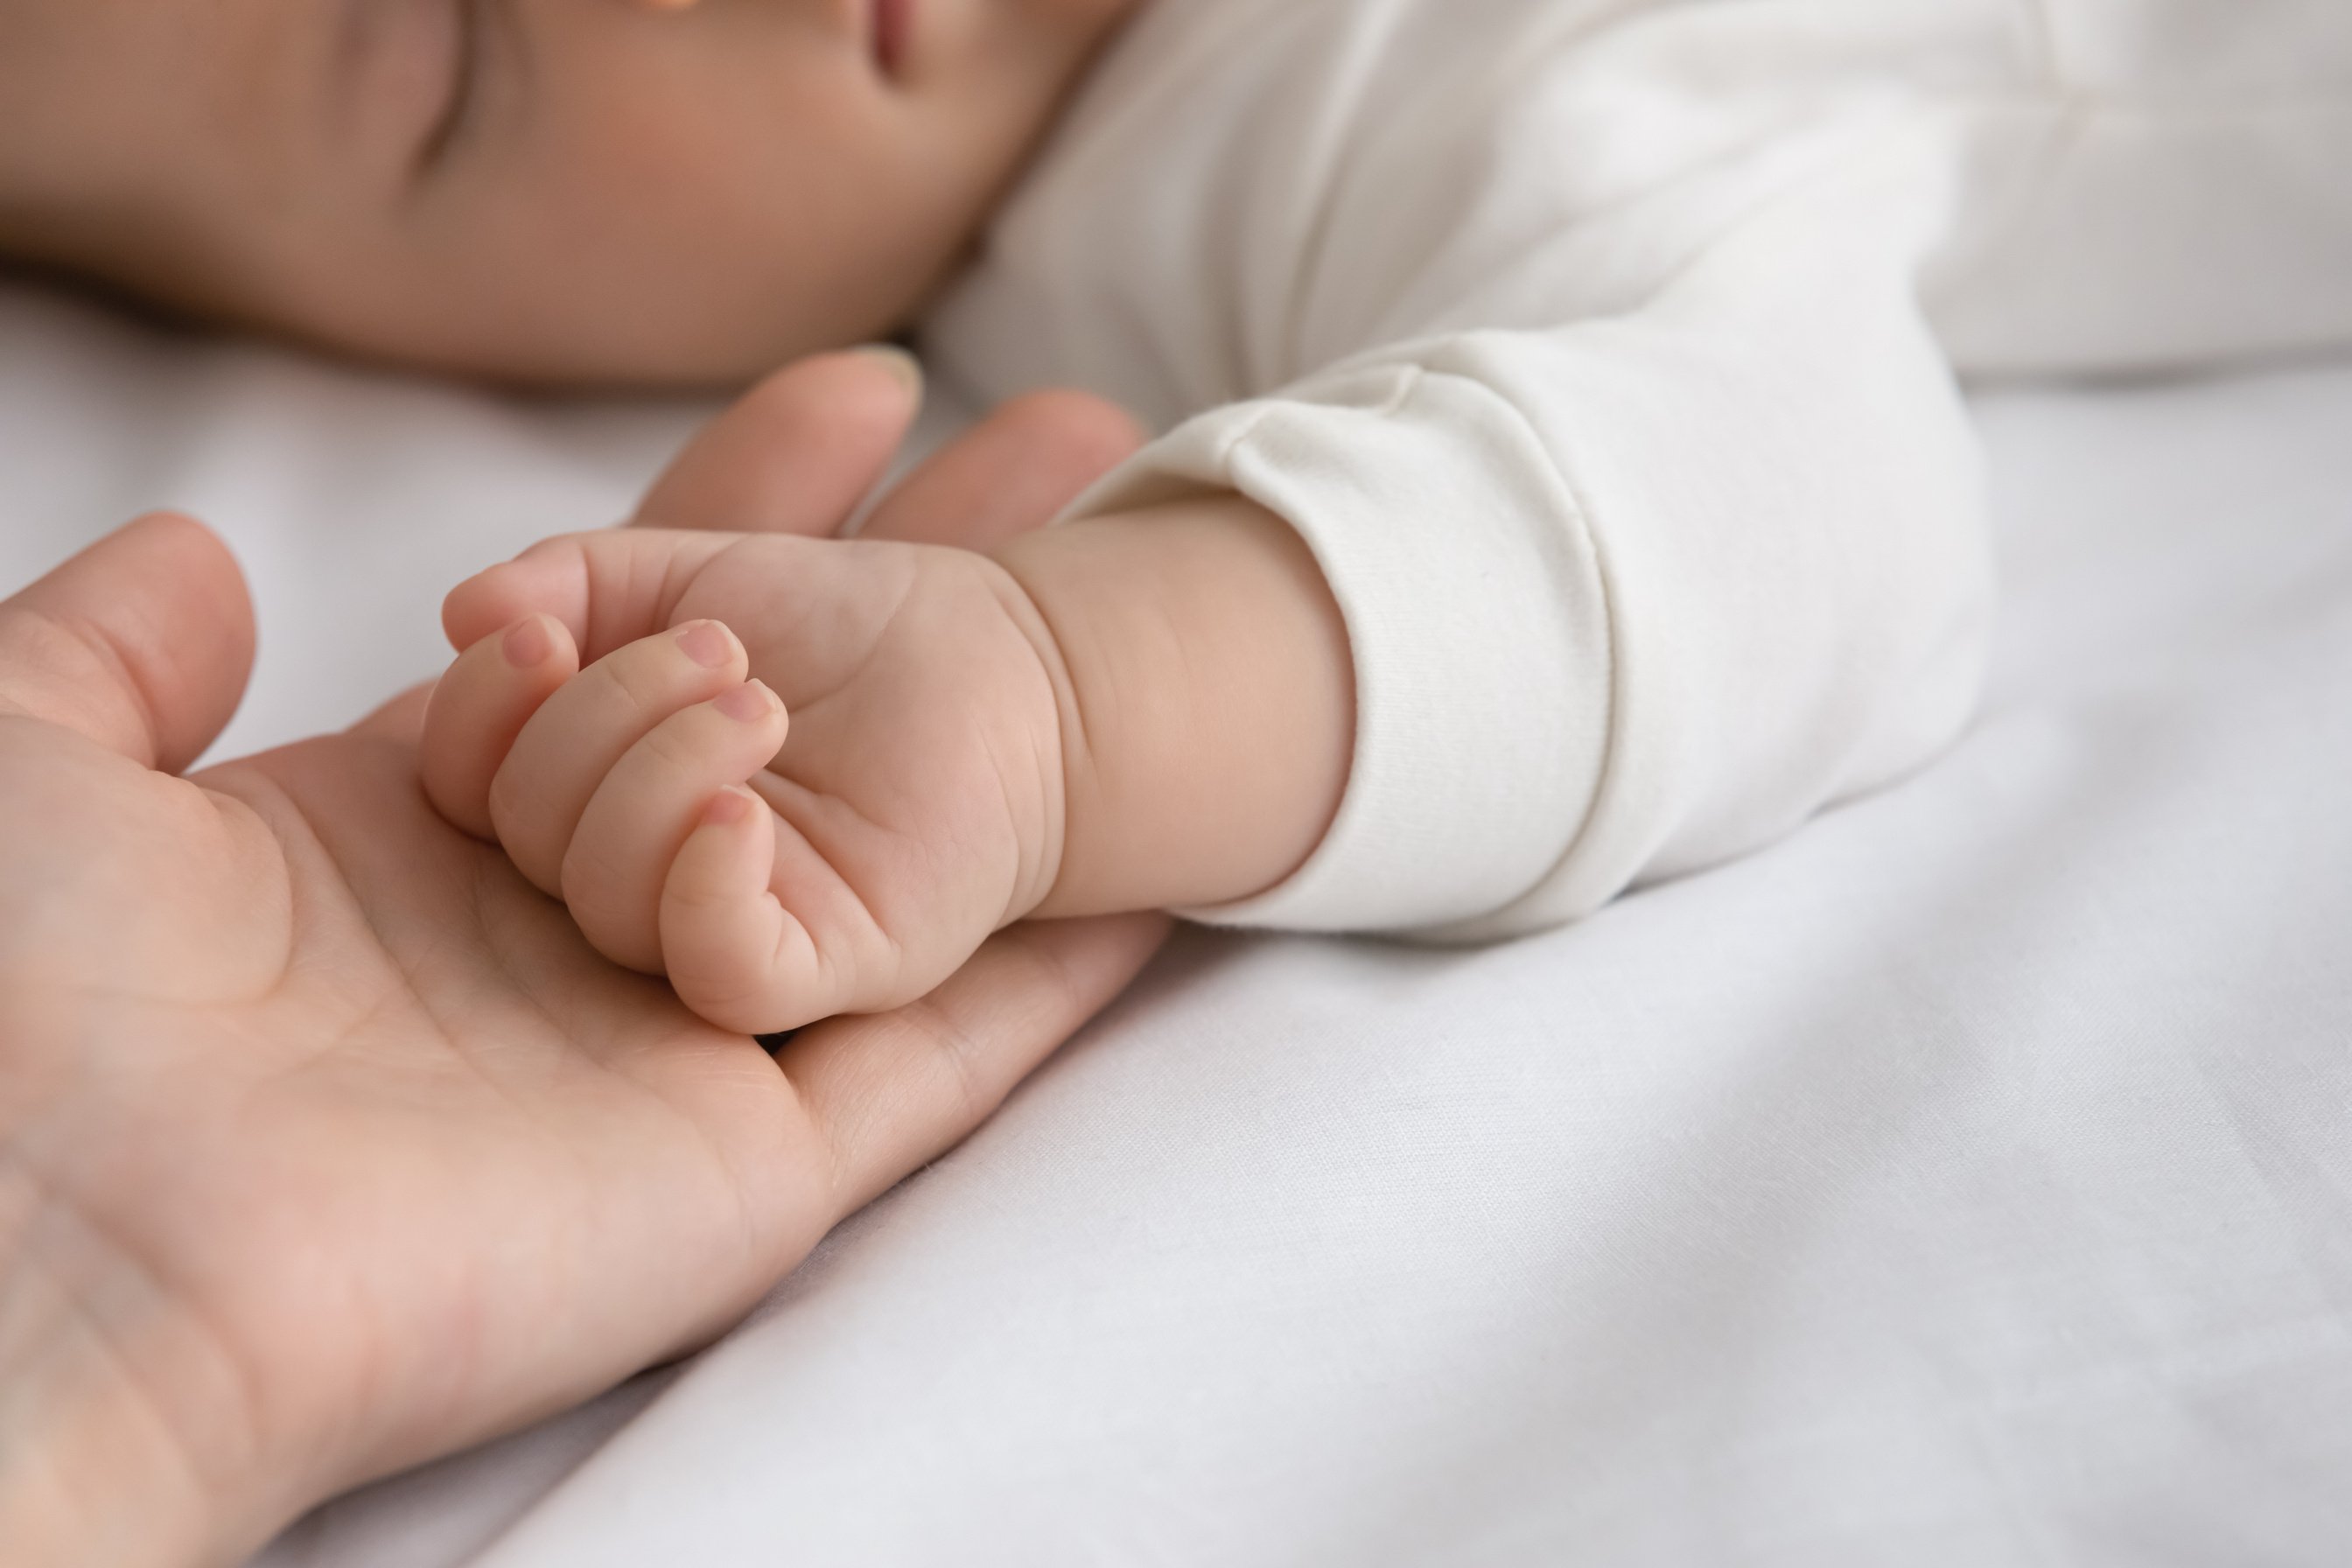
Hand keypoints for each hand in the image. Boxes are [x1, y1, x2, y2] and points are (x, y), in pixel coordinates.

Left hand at [0, 361, 1157, 1567]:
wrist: (69, 1257)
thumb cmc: (31, 1002)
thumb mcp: (28, 756)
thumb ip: (115, 644)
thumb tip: (211, 557)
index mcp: (428, 826)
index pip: (641, 632)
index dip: (757, 503)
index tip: (862, 402)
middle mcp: (572, 923)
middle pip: (803, 715)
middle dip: (928, 574)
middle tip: (1063, 451)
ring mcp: (677, 1040)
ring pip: (893, 860)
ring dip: (1021, 731)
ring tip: (1139, 580)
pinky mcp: (756, 1154)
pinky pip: (942, 1040)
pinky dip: (1062, 962)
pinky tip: (1161, 857)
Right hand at [420, 523, 1069, 1035]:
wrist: (1012, 664)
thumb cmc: (847, 629)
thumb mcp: (683, 576)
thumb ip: (574, 581)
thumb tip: (470, 608)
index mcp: (581, 796)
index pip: (469, 776)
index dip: (485, 698)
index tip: (543, 625)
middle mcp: (633, 877)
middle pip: (531, 833)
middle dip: (603, 715)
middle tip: (718, 645)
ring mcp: (720, 929)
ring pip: (611, 898)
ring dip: (662, 771)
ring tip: (759, 698)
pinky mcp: (821, 968)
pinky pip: (725, 971)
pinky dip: (710, 891)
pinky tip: (738, 812)